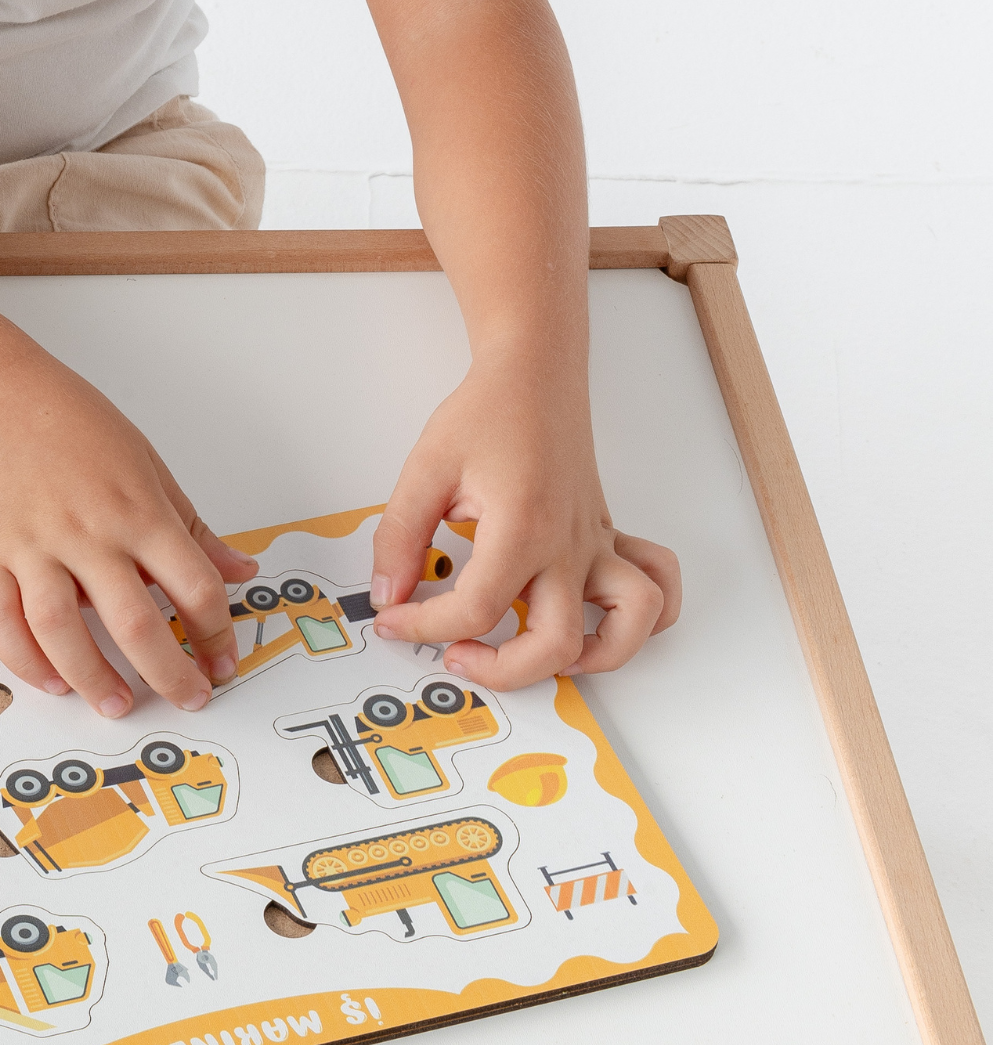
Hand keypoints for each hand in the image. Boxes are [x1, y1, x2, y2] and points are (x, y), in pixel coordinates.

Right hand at [0, 350, 256, 716]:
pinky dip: (26, 661)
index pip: (194, 586)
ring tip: (119, 704)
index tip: (222, 661)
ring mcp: (32, 547)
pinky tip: (51, 680)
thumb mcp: (146, 463)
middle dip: (169, 674)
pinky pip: (3, 623)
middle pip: (136, 623)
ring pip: (64, 633)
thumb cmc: (67, 422)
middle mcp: (87, 533)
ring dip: (96, 680)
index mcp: (137, 509)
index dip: (216, 634)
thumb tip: (241, 569)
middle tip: (187, 698)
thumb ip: (191, 527)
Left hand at [364, 351, 680, 689]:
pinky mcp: (606, 539)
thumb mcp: (425, 471)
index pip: (474, 610)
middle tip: (455, 655)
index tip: (393, 620)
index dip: (423, 626)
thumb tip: (388, 594)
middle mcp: (569, 546)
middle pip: (554, 645)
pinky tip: (599, 623)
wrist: (534, 373)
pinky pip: (657, 588)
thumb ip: (400, 538)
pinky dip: (643, 621)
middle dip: (501, 670)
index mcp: (521, 528)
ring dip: (589, 660)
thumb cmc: (487, 412)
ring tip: (535, 652)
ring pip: (629, 628)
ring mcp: (596, 546)